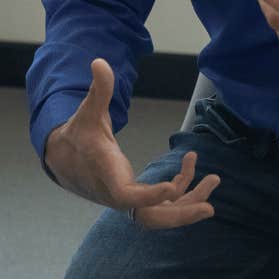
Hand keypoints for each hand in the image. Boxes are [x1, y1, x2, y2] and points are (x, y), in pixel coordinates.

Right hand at [45, 59, 218, 227]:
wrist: (64, 161)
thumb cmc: (79, 135)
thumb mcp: (88, 111)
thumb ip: (98, 90)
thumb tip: (99, 62)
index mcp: (106, 176)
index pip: (126, 196)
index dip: (149, 195)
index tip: (172, 187)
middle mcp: (119, 194)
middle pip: (150, 217)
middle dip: (180, 214)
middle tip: (210, 207)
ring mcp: (130, 200)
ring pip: (162, 213)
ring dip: (189, 202)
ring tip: (214, 180)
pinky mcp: (138, 198)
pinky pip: (163, 202)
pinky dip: (182, 188)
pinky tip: (191, 164)